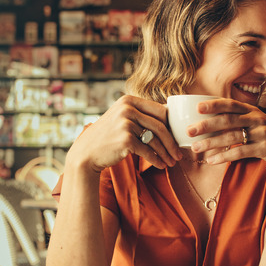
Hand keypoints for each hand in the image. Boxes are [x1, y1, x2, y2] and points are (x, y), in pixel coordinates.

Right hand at [66, 95, 182, 172]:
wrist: (87, 152)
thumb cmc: (109, 136)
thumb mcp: (123, 118)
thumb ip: (141, 115)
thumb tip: (170, 115)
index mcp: (129, 100)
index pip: (161, 111)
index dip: (172, 126)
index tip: (178, 139)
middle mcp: (127, 109)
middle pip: (161, 126)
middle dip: (172, 143)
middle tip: (179, 155)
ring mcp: (126, 123)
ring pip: (156, 140)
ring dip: (166, 154)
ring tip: (172, 163)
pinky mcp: (125, 139)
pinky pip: (148, 151)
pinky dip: (156, 160)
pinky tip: (161, 166)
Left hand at [187, 99, 265, 173]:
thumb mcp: (257, 124)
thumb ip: (239, 120)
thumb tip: (211, 123)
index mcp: (253, 111)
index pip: (231, 104)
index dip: (214, 104)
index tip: (197, 107)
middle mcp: (257, 119)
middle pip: (228, 120)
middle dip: (207, 125)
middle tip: (189, 131)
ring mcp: (262, 133)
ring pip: (232, 136)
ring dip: (211, 143)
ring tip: (196, 148)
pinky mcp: (265, 148)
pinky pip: (240, 152)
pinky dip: (224, 156)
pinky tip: (212, 160)